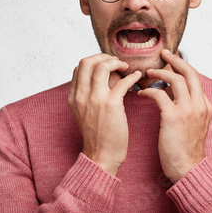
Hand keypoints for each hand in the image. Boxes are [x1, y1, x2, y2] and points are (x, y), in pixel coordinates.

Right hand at [68, 54, 141, 175]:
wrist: (101, 156)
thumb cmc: (98, 136)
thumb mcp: (85, 113)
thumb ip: (91, 94)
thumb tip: (108, 76)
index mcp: (74, 97)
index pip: (79, 67)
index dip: (94, 61)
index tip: (106, 64)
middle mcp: (81, 95)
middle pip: (87, 61)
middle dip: (103, 56)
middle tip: (116, 61)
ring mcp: (95, 99)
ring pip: (102, 66)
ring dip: (116, 62)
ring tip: (125, 67)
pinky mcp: (111, 104)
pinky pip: (122, 81)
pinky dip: (132, 76)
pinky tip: (137, 76)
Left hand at [138, 49, 211, 182]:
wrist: (188, 169)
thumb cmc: (186, 149)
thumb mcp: (194, 125)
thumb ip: (188, 107)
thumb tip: (172, 93)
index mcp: (206, 106)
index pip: (195, 78)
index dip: (183, 66)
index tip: (172, 60)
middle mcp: (200, 104)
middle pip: (190, 72)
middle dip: (176, 59)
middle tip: (164, 53)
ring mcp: (188, 110)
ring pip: (176, 79)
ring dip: (160, 72)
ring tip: (148, 72)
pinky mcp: (174, 117)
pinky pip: (159, 94)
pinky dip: (149, 90)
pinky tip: (142, 93)